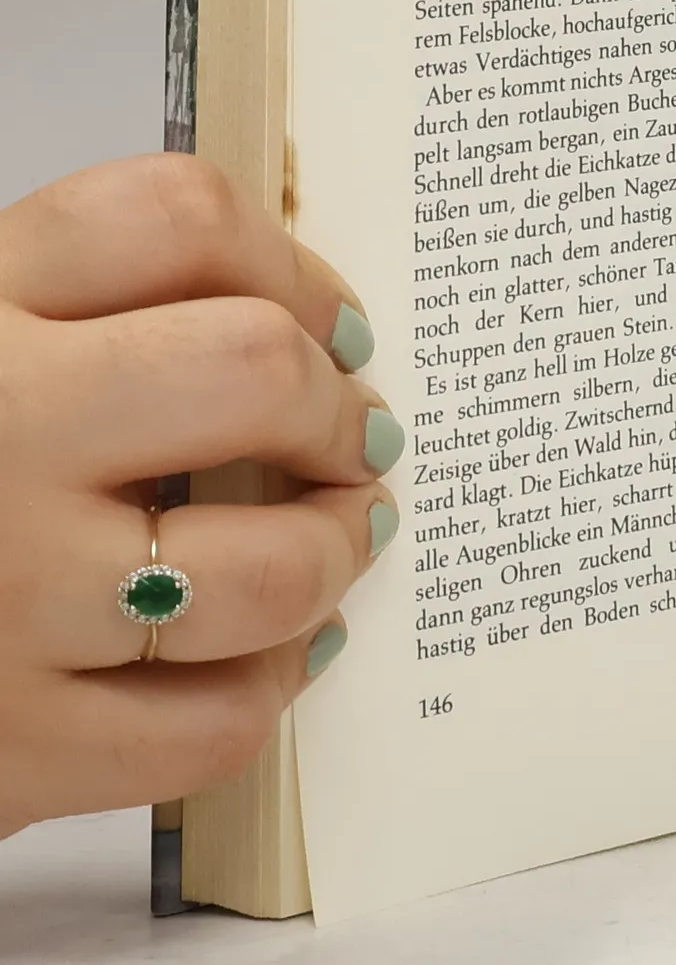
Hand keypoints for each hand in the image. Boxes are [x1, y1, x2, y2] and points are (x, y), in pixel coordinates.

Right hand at [0, 157, 399, 837]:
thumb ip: (89, 316)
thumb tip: (304, 329)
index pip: (174, 216)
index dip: (296, 267)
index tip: (331, 325)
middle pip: (255, 369)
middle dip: (337, 408)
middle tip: (352, 436)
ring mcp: (3, 599)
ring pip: (269, 569)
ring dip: (331, 555)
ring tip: (330, 542)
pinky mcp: (12, 748)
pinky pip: (213, 725)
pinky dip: (266, 689)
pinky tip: (257, 658)